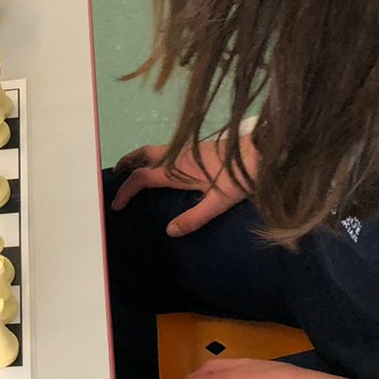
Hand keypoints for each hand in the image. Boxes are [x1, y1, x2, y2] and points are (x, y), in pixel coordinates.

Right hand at [111, 130, 258, 235]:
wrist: (263, 151)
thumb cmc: (241, 176)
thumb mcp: (219, 202)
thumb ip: (194, 217)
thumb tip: (169, 232)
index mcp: (177, 168)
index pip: (142, 178)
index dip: (126, 190)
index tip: (116, 205)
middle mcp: (177, 155)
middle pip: (143, 154)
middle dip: (126, 163)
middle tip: (115, 174)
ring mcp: (187, 149)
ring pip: (154, 150)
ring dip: (139, 158)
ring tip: (133, 169)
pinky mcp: (196, 147)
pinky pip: (166, 150)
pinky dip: (153, 157)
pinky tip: (162, 167)